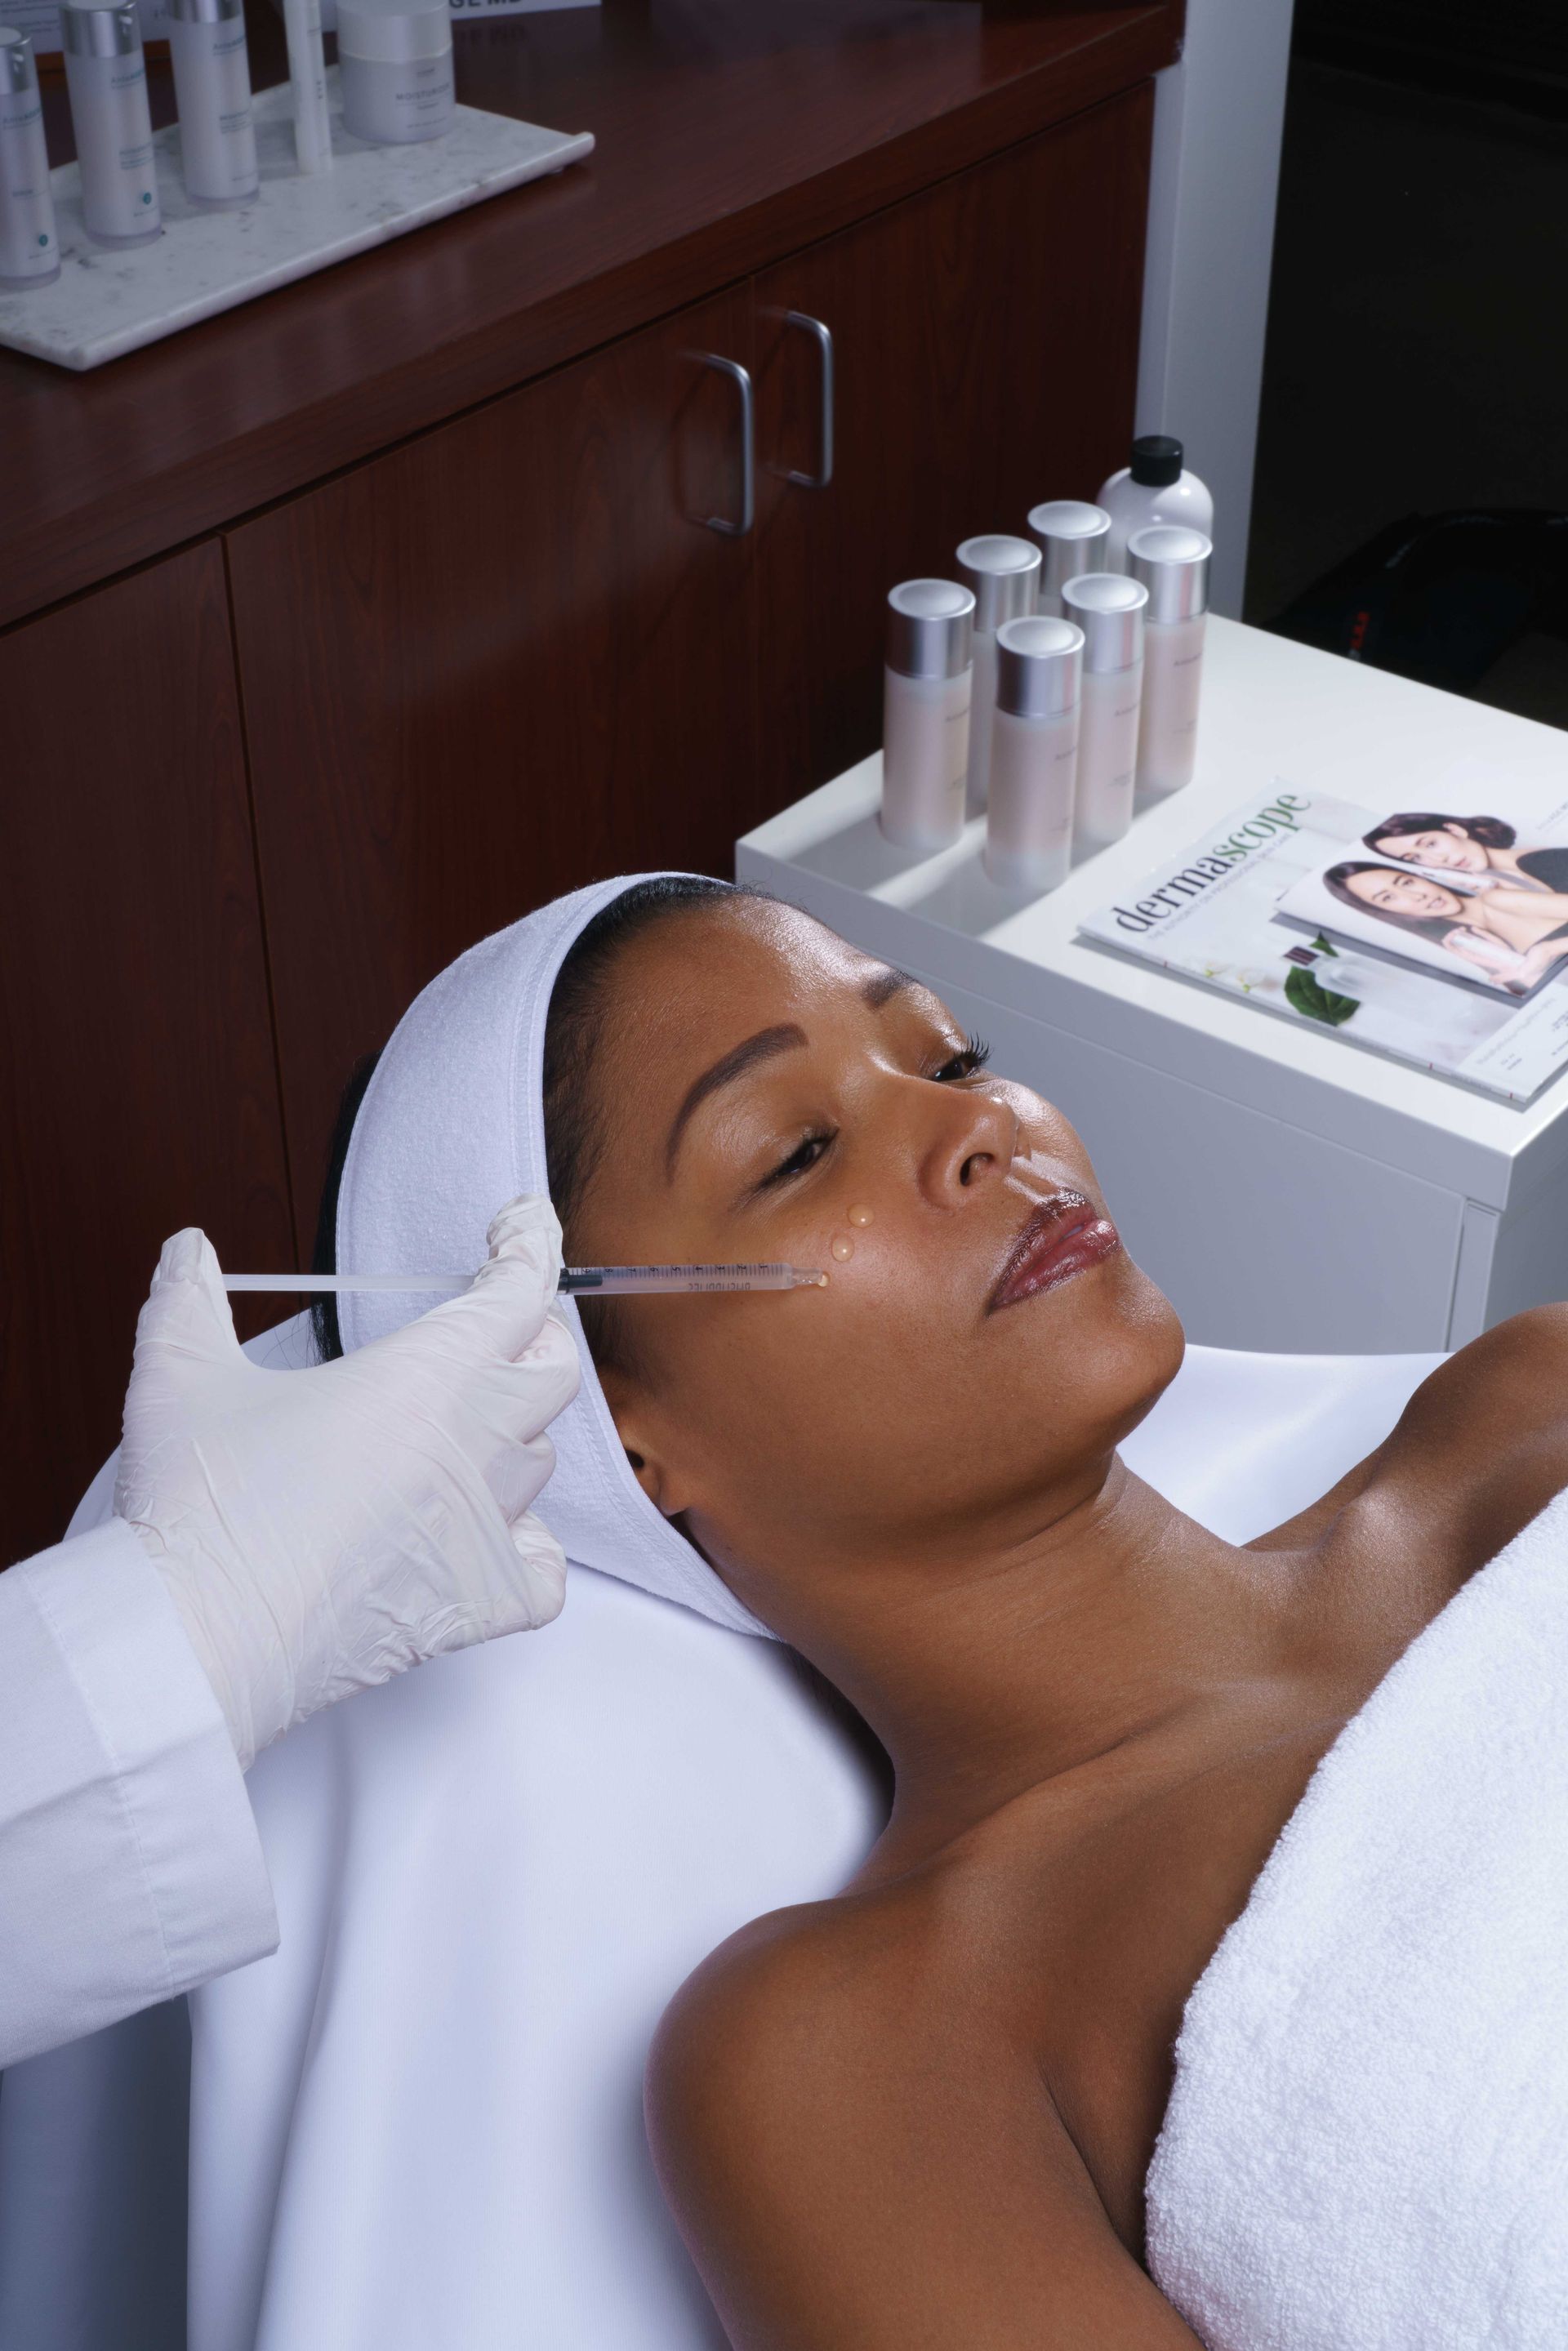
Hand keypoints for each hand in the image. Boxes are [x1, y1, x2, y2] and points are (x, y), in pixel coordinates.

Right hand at [115, 1196, 578, 1768]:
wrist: (199, 1638)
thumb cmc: (201, 1505)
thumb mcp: (182, 1375)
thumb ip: (190, 1299)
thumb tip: (186, 1250)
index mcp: (428, 1377)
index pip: (517, 1292)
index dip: (527, 1247)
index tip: (519, 1225)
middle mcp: (475, 1446)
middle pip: (553, 1371)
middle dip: (531, 1337)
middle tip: (492, 1326)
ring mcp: (487, 1529)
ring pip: (540, 1463)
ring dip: (511, 1437)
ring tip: (460, 1429)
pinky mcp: (479, 1604)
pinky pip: (545, 1571)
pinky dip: (530, 1550)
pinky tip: (492, 1537)